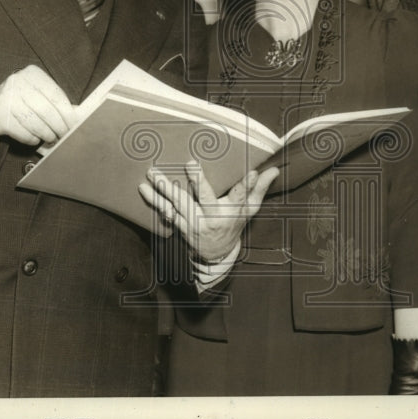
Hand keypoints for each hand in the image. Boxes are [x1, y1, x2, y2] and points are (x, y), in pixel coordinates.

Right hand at [0, 64, 76, 145]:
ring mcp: (6, 99)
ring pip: (35, 123)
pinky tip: (35, 138)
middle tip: (64, 136)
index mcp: (32, 74)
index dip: (68, 114)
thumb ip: (56, 101)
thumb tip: (77, 118)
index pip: (56, 96)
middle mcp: (17, 83)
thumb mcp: (39, 92)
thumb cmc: (23, 99)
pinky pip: (23, 133)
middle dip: (59, 127)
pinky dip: (33, 139)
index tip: (75, 126)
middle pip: (46, 111)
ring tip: (52, 138)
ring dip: (47, 134)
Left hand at [138, 160, 279, 262]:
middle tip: (191, 164)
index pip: (243, 196)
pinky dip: (155, 202)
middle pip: (206, 198)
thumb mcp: (249, 209)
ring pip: (180, 204)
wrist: (216, 253)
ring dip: (165, 189)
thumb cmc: (234, 223)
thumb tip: (273, 170)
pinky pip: (166, 213)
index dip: (249, 184)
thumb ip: (259, 189)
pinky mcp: (181, 226)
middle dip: (199, 182)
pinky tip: (144, 190)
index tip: (252, 172)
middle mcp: (214, 217)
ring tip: (153, 174)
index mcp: (233, 211)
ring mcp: (195, 223)